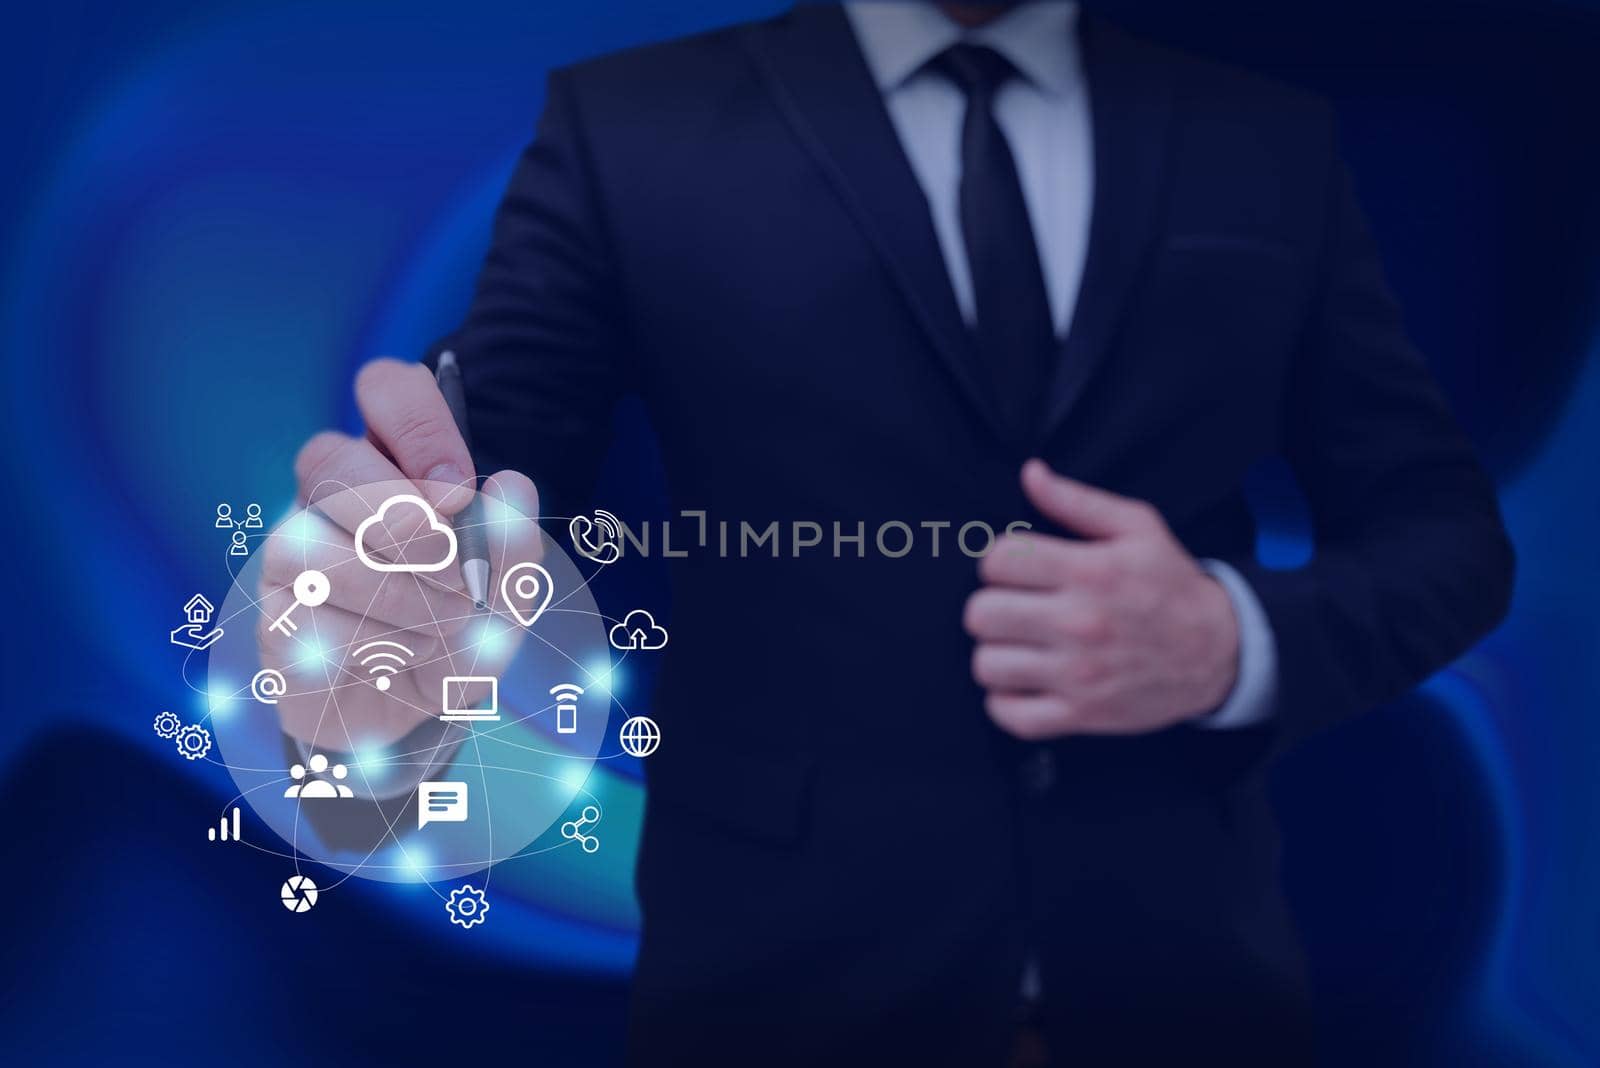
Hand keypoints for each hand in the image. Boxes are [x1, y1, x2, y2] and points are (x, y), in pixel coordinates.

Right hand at [260, 357, 541, 749]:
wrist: (412, 716)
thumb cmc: (457, 632)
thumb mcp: (507, 595)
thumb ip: (514, 544)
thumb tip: (510, 486)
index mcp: (398, 461)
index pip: (387, 388)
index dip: (419, 426)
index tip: (459, 490)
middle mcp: (335, 491)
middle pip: (331, 459)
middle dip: (404, 522)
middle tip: (456, 572)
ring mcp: (293, 549)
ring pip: (314, 543)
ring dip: (401, 597)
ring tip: (445, 627)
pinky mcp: (273, 611)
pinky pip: (311, 615)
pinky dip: (376, 644)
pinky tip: (400, 657)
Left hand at [963, 460, 1239, 739]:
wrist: (1219, 652)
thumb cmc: (1172, 585)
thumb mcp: (1137, 528)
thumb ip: (1076, 501)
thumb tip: (1031, 474)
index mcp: (1090, 572)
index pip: (998, 561)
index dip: (999, 562)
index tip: (1017, 570)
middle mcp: (1079, 623)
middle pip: (982, 614)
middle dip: (991, 605)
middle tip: (1014, 607)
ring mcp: (1078, 674)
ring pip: (987, 665)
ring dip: (995, 653)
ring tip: (1017, 645)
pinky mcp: (1081, 714)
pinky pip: (1011, 716)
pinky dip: (1005, 702)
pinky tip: (1021, 683)